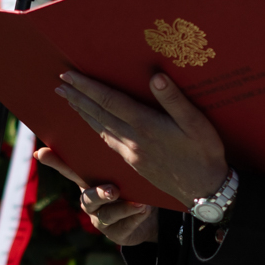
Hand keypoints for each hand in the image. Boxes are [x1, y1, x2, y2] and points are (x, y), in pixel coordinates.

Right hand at [34, 147, 158, 245]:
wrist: (148, 217)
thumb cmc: (132, 187)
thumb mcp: (126, 173)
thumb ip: (120, 165)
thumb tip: (124, 145)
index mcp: (88, 181)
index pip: (69, 170)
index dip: (55, 162)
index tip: (40, 153)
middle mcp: (89, 201)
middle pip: (89, 198)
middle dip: (100, 194)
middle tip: (113, 190)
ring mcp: (100, 220)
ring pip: (108, 215)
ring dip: (124, 208)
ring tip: (140, 204)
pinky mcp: (115, 234)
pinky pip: (124, 226)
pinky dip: (136, 217)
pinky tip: (144, 211)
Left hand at [52, 69, 228, 207]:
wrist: (204, 190)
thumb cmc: (204, 153)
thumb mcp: (196, 123)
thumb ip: (175, 100)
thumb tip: (156, 77)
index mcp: (145, 126)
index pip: (109, 101)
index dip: (88, 87)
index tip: (70, 75)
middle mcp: (133, 140)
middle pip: (98, 114)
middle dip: (77, 98)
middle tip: (59, 84)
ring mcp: (131, 154)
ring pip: (99, 129)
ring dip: (82, 113)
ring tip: (69, 100)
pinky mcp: (133, 164)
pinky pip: (107, 142)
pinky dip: (95, 129)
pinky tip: (94, 125)